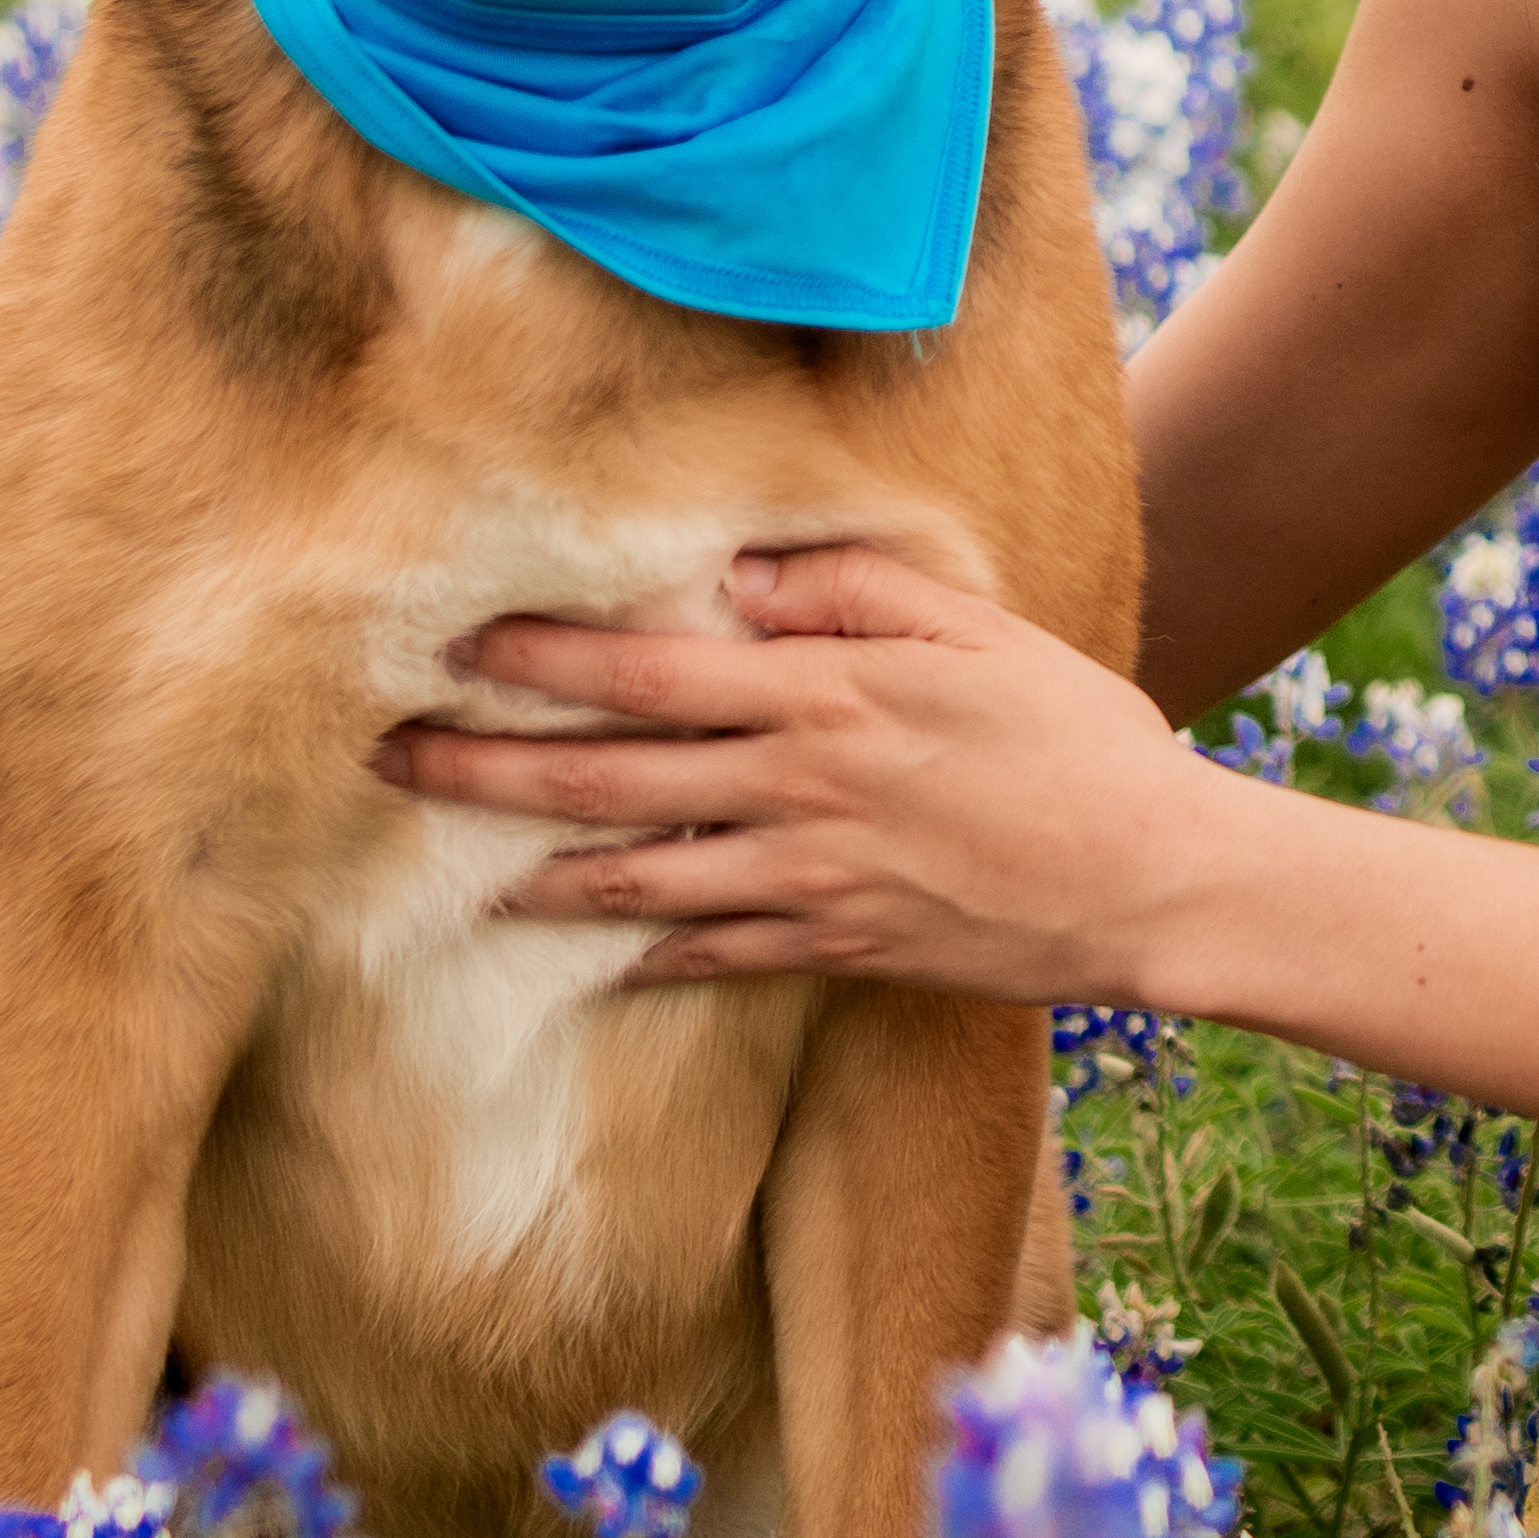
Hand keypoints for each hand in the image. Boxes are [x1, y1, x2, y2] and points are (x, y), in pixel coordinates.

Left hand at [376, 543, 1238, 996]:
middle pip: (605, 781)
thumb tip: (737, 580)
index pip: (644, 670)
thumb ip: (852, 597)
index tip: (456, 644)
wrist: (1151, 880)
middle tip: (387, 762)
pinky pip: (712, 954)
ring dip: (537, 873)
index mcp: (822, 696)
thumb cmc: (1076, 739)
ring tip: (462, 869)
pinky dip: (644, 956)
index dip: (539, 659)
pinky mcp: (835, 947)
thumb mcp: (979, 631)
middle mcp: (793, 789)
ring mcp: (807, 879)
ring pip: (636, 879)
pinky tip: (593, 957)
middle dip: (485, 771)